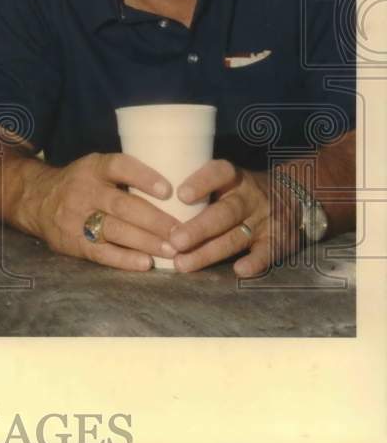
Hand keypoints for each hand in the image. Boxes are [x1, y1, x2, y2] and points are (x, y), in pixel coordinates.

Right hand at [30, 152, 180, 270]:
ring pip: (114, 230)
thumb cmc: (80, 184)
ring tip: (172, 250)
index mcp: (93, 168)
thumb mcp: (95, 168)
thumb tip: (175, 188)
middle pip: (122, 205)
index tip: (168, 190)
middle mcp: (84, 190)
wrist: (36, 200)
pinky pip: (101, 252)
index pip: (119, 167)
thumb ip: (124, 176)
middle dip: (155, 220)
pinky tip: (145, 263)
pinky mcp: (73, 242)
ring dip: (146, 241)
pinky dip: (124, 259)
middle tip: (182, 232)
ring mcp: (76, 218)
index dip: (143, 177)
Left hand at [169, 160, 299, 276]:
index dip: (201, 182)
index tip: (180, 195)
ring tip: (182, 264)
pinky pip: (267, 252)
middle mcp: (249, 197)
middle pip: (224, 212)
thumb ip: (197, 189)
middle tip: (175, 240)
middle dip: (199, 228)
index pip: (219, 172)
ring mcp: (264, 220)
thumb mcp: (224, 180)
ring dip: (209, 252)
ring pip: (236, 236)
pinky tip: (239, 270)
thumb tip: (148, 201)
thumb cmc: (239, 190)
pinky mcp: (278, 241)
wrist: (294, 196)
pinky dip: (255, 262)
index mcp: (234, 177)